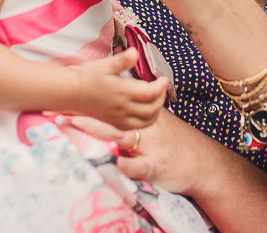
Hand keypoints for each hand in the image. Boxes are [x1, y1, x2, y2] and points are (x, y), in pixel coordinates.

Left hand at [70, 108, 221, 196]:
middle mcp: (147, 127)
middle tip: (62, 110)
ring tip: (78, 124)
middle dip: (87, 114)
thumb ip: (141, 116)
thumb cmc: (178, 144)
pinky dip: (128, 163)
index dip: (93, 104)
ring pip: (122, 135)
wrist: (203, 163)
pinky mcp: (156, 165)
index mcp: (146, 116)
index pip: (116, 106)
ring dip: (99, 130)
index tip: (69, 101)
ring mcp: (151, 146)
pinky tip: (116, 162)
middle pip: (113, 118)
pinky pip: (140, 165)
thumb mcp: (161, 124)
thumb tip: (120, 108)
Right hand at [72, 48, 168, 129]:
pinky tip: (148, 112)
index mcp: (122, 91)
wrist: (73, 94)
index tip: (163, 78)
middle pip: (152, 108)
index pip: (150, 93)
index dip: (161, 86)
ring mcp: (120, 118)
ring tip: (158, 99)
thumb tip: (135, 52)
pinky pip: (138, 127)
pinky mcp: (116, 123)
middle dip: (162, 97)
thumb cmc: (89, 77)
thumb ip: (122, 60)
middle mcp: (123, 107)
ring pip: (147, 120)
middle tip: (163, 87)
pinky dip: (148, 121)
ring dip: (157, 110)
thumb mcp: (105, 65)